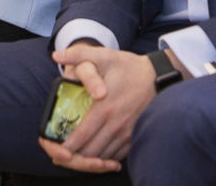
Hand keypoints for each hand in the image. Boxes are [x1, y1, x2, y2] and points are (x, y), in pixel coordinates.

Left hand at [37, 44, 158, 171]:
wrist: (159, 76)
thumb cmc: (129, 67)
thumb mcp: (104, 55)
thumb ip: (78, 54)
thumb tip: (56, 55)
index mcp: (105, 108)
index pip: (83, 135)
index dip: (67, 147)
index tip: (56, 150)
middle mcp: (116, 124)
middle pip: (91, 151)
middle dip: (75, 157)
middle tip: (62, 155)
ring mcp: (128, 132)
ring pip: (104, 156)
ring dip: (89, 159)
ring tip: (75, 156)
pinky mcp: (135, 136)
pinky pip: (118, 155)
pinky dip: (104, 158)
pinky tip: (95, 154)